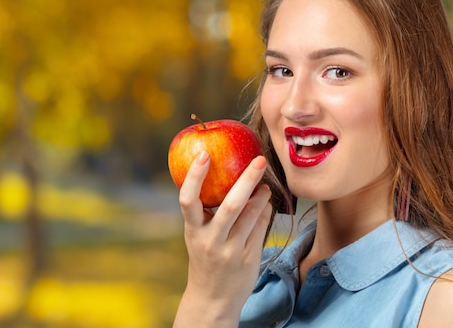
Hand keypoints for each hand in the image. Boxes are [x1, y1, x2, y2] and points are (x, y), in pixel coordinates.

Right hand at [173, 151, 272, 327]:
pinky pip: (260, 227)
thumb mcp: (198, 235)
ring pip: (251, 216)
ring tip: (264, 185)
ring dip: (261, 196)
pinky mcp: (249, 258)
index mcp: (193, 231)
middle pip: (231, 205)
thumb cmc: (205, 258)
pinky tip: (265, 204)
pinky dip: (264, 212)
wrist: (212, 299)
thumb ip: (206, 211)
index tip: (204, 154)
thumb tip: (226, 174)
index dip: (194, 176)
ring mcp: (231, 251)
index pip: (188, 200)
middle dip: (247, 180)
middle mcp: (211, 241)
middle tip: (258, 160)